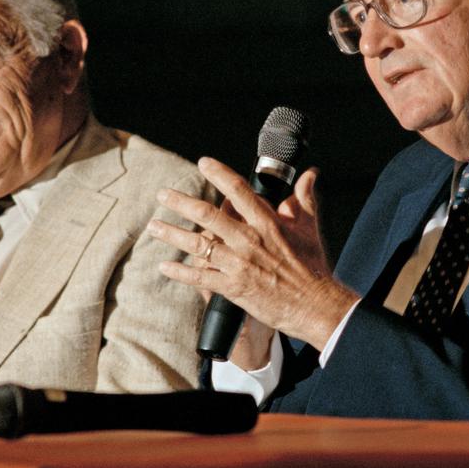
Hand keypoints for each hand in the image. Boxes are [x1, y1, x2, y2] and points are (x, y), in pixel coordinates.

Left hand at [148, 157, 356, 354]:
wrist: (314, 305)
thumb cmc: (313, 266)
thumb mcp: (310, 227)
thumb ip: (304, 198)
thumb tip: (309, 174)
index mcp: (267, 223)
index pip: (239, 191)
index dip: (219, 174)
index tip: (203, 163)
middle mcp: (249, 240)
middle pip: (207, 215)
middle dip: (181, 202)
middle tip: (163, 194)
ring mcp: (239, 264)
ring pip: (198, 244)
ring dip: (172, 234)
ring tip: (154, 226)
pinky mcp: (234, 287)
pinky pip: (201, 278)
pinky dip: (181, 272)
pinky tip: (165, 268)